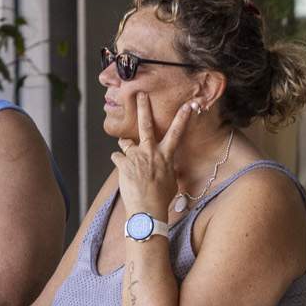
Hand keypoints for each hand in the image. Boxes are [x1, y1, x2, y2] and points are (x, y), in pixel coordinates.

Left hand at [112, 87, 192, 224]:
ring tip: (128, 156)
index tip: (189, 104)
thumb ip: (168, 168)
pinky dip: (119, 163)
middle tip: (140, 95)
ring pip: (126, 142)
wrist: (147, 210)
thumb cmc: (161, 198)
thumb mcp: (171, 181)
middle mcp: (151, 152)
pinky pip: (117, 158)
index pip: (177, 132)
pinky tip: (123, 173)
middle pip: (146, 125)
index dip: (183, 117)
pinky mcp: (123, 164)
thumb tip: (167, 166)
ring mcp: (136, 156)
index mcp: (166, 155)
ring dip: (125, 146)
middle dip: (143, 107)